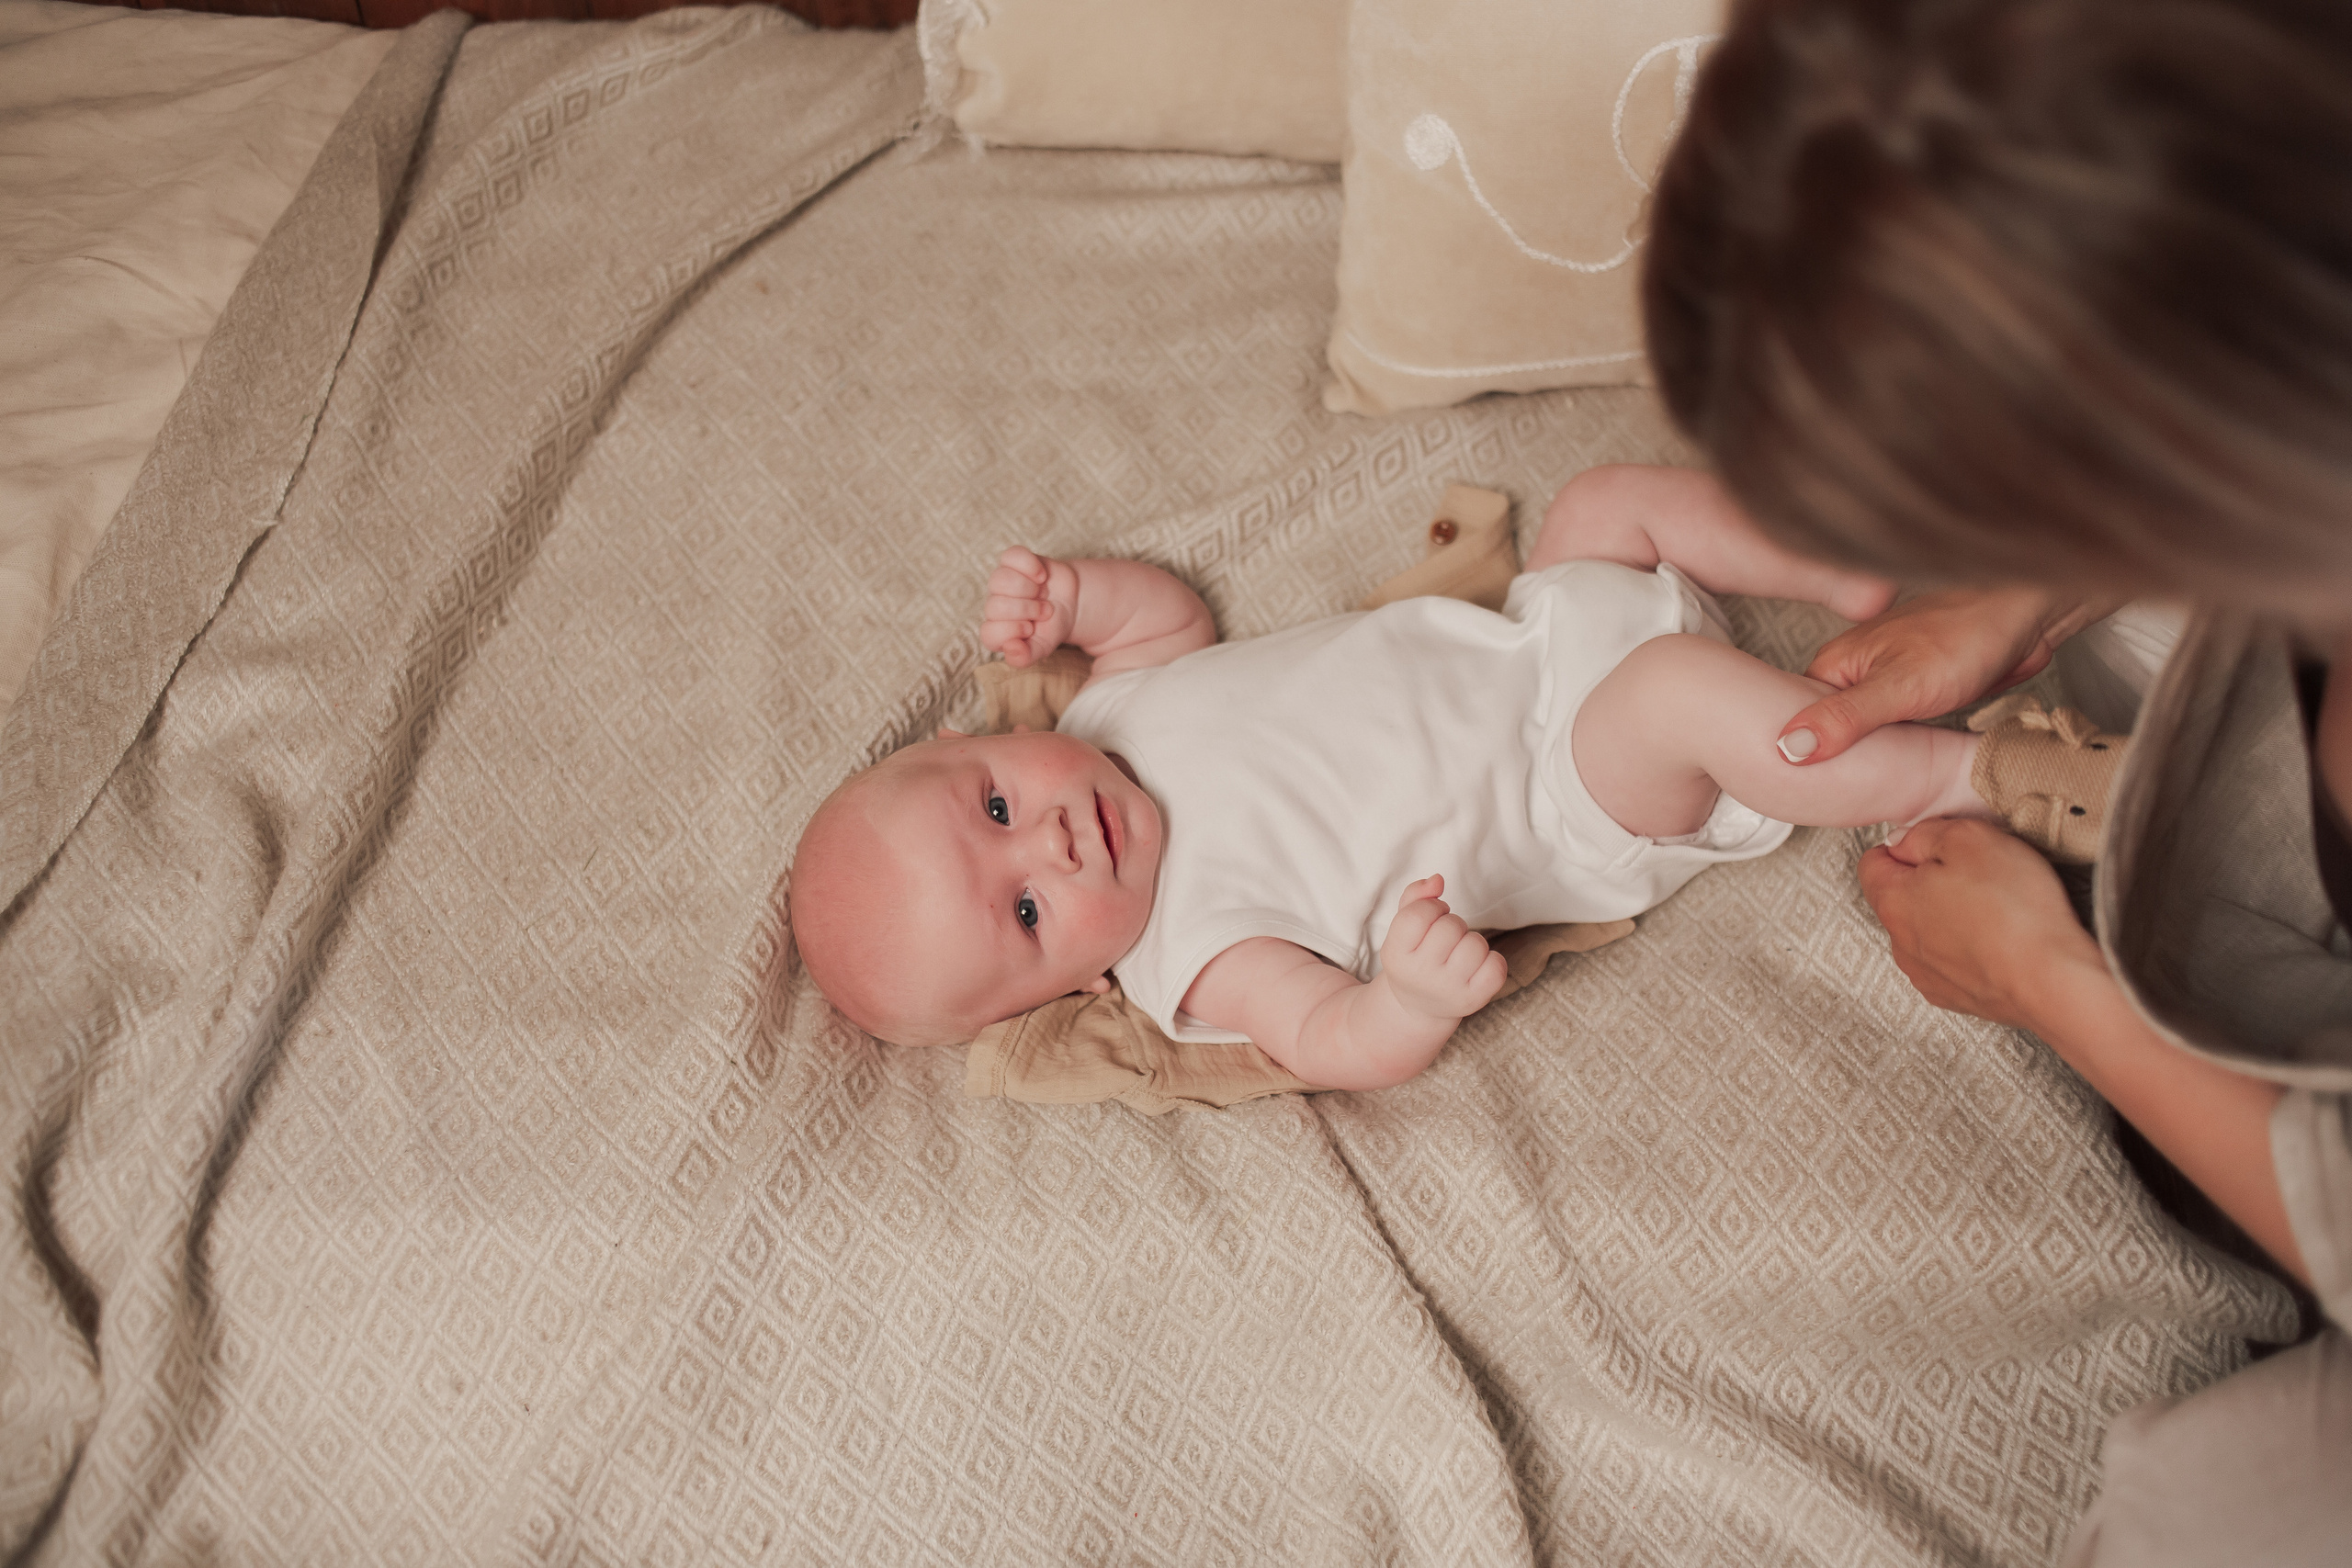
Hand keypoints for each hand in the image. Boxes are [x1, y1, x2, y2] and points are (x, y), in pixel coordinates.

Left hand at [980, 546, 1079, 667]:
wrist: (1069, 603)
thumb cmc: (1051, 627)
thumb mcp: (1042, 648)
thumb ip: (1025, 657)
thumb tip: (1011, 648)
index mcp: (997, 631)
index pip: (989, 634)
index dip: (1012, 631)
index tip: (1031, 628)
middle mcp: (994, 606)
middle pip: (994, 606)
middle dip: (1026, 609)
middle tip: (1043, 611)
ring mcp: (1001, 581)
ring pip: (999, 580)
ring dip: (1027, 588)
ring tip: (1041, 594)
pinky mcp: (1012, 561)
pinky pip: (1012, 556)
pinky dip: (1030, 565)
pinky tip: (1040, 575)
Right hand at [1378, 875, 1507, 1019]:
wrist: (1418, 1007)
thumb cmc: (1414, 957)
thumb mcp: (1402, 930)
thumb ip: (1415, 897)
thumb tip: (1438, 879)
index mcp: (1396, 955)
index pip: (1419, 914)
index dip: (1432, 907)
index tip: (1431, 917)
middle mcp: (1420, 975)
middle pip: (1451, 926)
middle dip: (1452, 924)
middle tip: (1445, 939)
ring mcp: (1448, 990)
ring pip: (1476, 944)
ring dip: (1471, 941)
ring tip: (1459, 954)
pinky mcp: (1473, 1000)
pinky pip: (1497, 966)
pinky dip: (1491, 960)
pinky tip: (1476, 967)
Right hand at [1776, 585, 2114, 765]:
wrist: (2026, 616)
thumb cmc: (1967, 633)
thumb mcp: (1899, 686)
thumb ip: (1844, 718)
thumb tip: (1789, 748)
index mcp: (1836, 664)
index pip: (1797, 721)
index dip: (1799, 757)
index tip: (1806, 791)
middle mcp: (1855, 672)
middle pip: (1827, 731)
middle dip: (1835, 763)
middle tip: (1840, 801)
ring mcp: (1885, 684)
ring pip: (1862, 735)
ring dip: (1867, 759)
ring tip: (1866, 792)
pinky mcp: (1916, 696)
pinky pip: (1892, 733)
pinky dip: (1895, 752)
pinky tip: (1900, 770)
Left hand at [1858, 817, 2104, 1030]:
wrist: (2053, 980)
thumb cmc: (2013, 908)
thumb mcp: (1968, 839)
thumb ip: (1925, 835)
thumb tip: (1905, 842)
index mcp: (1892, 902)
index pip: (1873, 863)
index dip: (1907, 846)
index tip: (1938, 845)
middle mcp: (1901, 944)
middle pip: (1901, 898)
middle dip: (1931, 882)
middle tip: (1976, 875)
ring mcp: (1927, 975)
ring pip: (1927, 933)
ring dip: (1952, 918)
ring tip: (1994, 911)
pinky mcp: (1956, 997)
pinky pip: (1952, 963)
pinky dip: (1970, 950)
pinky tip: (2000, 942)